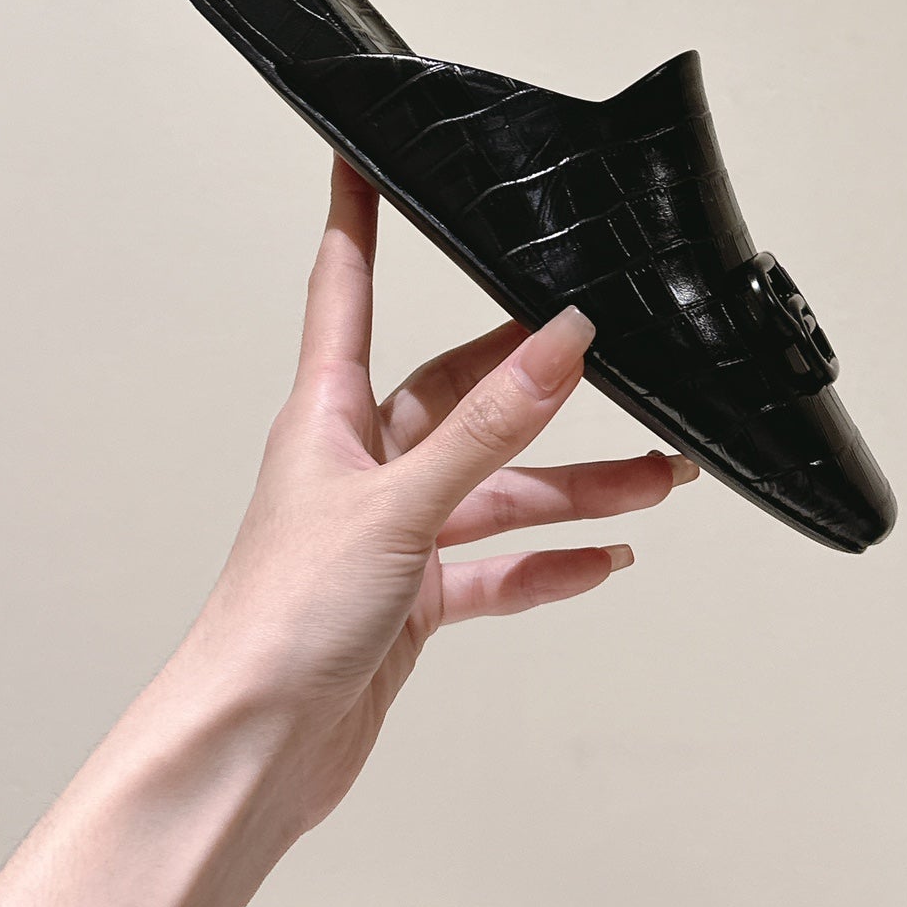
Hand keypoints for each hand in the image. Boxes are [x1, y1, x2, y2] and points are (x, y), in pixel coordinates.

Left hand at [177, 156, 698, 837]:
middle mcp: (360, 461)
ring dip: (574, 486)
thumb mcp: (399, 503)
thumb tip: (559, 342)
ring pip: (498, 488)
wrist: (251, 752)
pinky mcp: (410, 598)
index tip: (366, 155)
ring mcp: (389, 530)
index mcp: (329, 413)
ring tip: (655, 479)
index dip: (357, 215)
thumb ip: (488, 426)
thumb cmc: (277, 619)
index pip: (347, 285)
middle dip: (545, 386)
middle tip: (617, 363)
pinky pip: (495, 566)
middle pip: (464, 396)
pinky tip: (601, 560)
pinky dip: (547, 564)